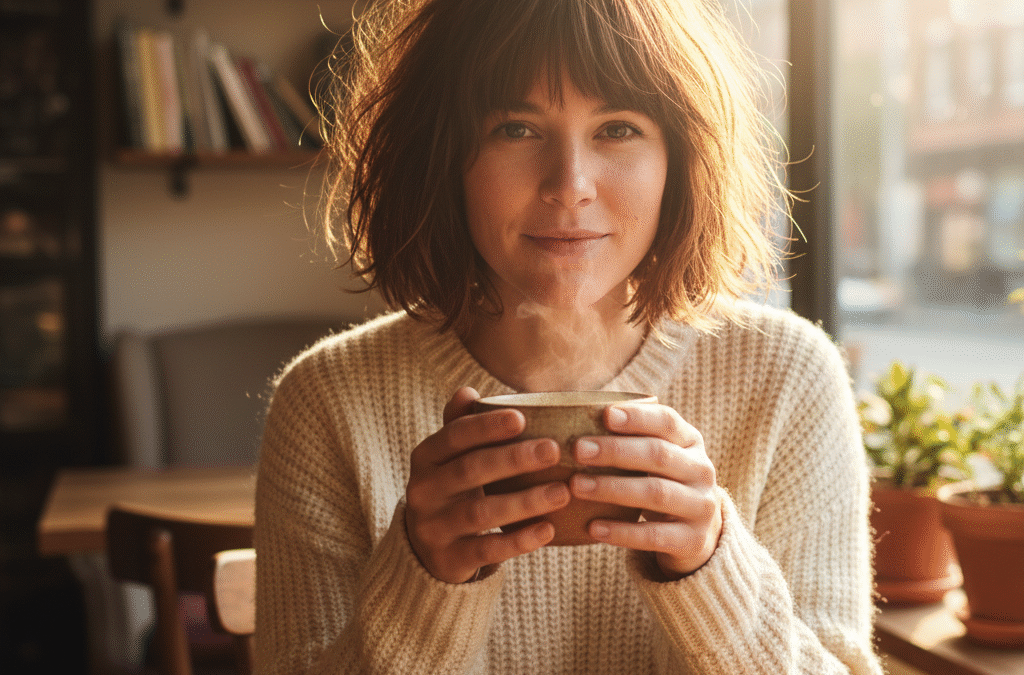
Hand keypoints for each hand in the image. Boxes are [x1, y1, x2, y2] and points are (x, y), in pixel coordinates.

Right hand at [405, 387, 570, 583]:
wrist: (426, 551)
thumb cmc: (452, 490)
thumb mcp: (449, 459)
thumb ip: (460, 426)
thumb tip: (468, 391)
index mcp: (425, 458)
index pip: (454, 436)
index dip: (486, 427)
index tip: (521, 418)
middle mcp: (423, 491)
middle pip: (470, 470)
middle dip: (513, 459)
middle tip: (554, 450)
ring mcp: (433, 528)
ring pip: (481, 512)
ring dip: (525, 501)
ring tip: (562, 492)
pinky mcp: (448, 560)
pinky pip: (487, 550)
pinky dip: (519, 540)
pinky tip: (548, 530)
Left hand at [568, 403, 721, 578]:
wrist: (697, 532)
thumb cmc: (661, 482)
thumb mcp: (656, 457)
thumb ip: (631, 438)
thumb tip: (579, 417)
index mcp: (690, 442)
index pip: (667, 422)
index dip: (638, 417)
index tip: (605, 415)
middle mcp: (701, 471)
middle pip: (658, 454)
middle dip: (616, 450)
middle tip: (578, 450)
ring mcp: (701, 506)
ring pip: (656, 493)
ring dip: (612, 488)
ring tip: (577, 486)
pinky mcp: (693, 541)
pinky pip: (654, 536)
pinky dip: (622, 532)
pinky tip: (593, 527)